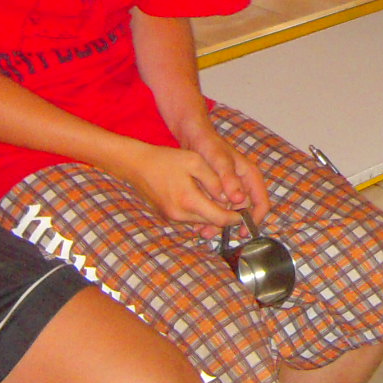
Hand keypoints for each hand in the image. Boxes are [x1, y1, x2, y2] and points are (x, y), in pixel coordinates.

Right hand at [106, 138, 262, 228]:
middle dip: (226, 215)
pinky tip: (202, 197)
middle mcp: (180, 215)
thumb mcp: (195, 162)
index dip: (237, 217)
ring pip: (202, 222)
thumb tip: (230, 198)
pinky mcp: (168, 217)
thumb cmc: (166, 160)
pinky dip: (200, 211)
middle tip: (237, 204)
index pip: (221, 219)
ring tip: (220, 198)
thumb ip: (215, 181)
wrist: (136, 165)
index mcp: (189, 201)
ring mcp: (172, 218)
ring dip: (213, 213)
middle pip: (213, 223)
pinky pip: (191, 218)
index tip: (246, 211)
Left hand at [176, 120, 271, 223]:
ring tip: (202, 231)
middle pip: (243, 211)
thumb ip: (229, 179)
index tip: (243, 231)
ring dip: (217, 222)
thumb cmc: (209, 144)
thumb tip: (239, 200)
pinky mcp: (218, 190)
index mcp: (250, 176)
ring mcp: (230, 188)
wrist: (193, 135)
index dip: (255, 219)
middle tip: (213, 234)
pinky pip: (217, 207)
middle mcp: (243, 184)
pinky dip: (209, 214)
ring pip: (228, 211)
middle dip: (229, 224)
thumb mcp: (219, 160)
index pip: (261, 203)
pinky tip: (196, 222)